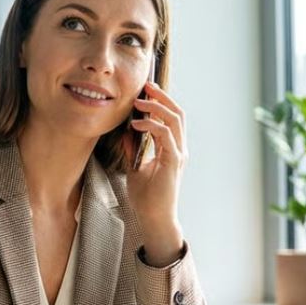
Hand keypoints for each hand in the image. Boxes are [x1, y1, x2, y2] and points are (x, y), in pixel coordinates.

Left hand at [128, 82, 186, 263]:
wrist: (154, 218)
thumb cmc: (147, 196)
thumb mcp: (135, 167)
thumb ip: (133, 149)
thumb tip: (126, 131)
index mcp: (173, 149)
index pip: (172, 118)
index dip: (161, 102)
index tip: (146, 90)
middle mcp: (179, 149)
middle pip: (177, 114)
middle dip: (162, 97)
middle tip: (146, 86)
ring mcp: (178, 155)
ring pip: (174, 121)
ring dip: (157, 108)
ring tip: (139, 102)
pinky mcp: (172, 163)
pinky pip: (165, 137)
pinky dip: (152, 126)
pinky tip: (136, 123)